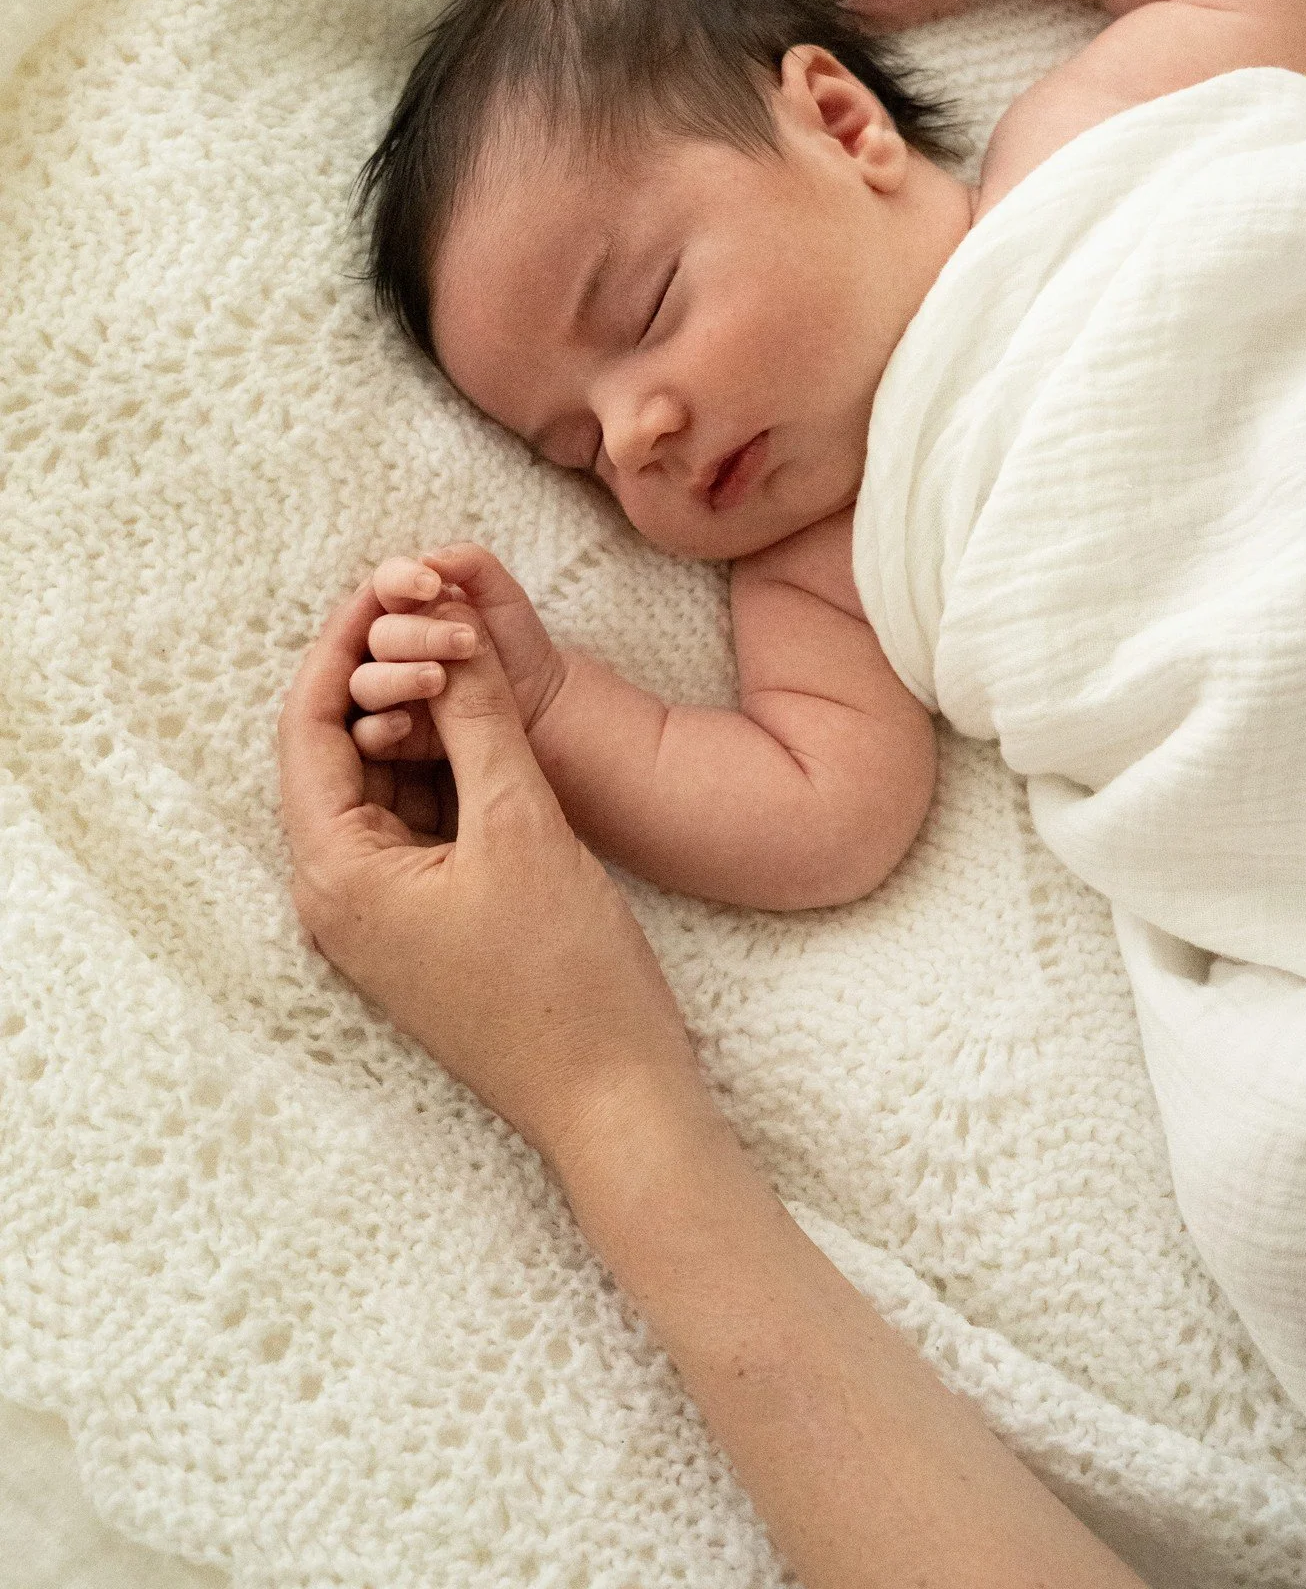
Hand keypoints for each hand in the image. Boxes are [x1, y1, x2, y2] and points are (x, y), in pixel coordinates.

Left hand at [278, 578, 703, 1169]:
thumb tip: (449, 633)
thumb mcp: (524, 827)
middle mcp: (339, 894)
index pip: (310, 726)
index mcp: (335, 874)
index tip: (392, 582)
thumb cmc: (565, 980)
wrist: (615, 1101)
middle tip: (434, 601)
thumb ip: (480, 722)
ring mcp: (383, 913)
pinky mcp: (428, 923)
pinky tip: (488, 720)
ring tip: (466, 646)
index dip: (346, 643)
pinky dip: (446, 765)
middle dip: (385, 671)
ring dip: (420, 715)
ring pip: (384, 782)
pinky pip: (420, 821)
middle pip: (339, 749)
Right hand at [349, 544, 566, 767]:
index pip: (384, 584)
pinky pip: (365, 735)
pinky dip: (379, 728)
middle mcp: (388, 647)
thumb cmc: (514, 640)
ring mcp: (387, 691)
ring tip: (441, 679)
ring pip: (364, 682)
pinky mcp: (391, 736)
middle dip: (418, 635)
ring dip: (398, 678)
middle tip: (466, 641)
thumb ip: (470, 562)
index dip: (400, 579)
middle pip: (377, 635)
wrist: (540, 698)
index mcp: (406, 606)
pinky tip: (408, 723)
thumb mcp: (501, 593)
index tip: (432, 584)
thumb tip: (428, 557)